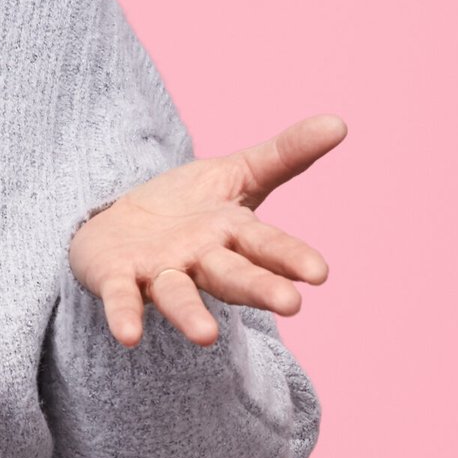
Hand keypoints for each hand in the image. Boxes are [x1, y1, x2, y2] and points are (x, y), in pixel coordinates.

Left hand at [69, 114, 340, 348]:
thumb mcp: (235, 173)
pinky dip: (124, 314)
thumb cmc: (186, 208)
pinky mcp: (118, 277)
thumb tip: (339, 122)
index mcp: (233, 234)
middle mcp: (201, 260)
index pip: (268, 246)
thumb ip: (284, 154)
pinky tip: (128, 335)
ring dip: (191, 314)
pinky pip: (122, 297)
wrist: (118, 225)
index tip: (319, 272)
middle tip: (291, 304)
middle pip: (233, 274)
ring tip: (205, 335)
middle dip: (260, 288)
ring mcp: (160, 272)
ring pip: (179, 294)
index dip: (292, 257)